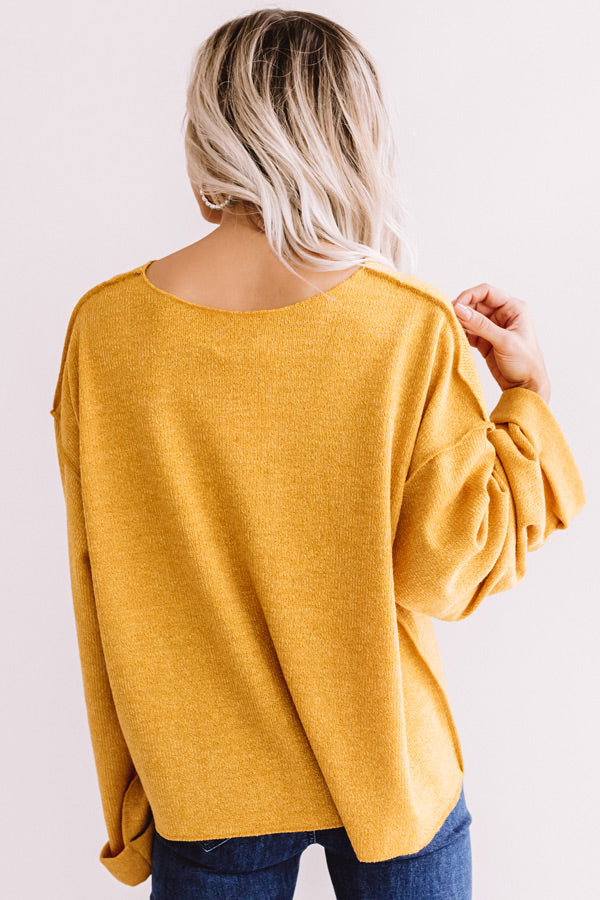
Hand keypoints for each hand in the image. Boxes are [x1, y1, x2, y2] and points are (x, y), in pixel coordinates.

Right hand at [451, 283, 550, 403]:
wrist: (526, 387)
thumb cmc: (525, 363)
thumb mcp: (503, 341)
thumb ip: (480, 325)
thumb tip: (459, 309)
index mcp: (514, 308)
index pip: (487, 292)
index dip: (469, 296)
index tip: (455, 306)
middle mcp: (504, 314)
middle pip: (476, 303)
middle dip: (462, 309)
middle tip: (449, 318)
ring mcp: (494, 328)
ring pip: (471, 317)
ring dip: (460, 321)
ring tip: (450, 327)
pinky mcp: (486, 340)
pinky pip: (470, 331)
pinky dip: (462, 333)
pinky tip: (454, 336)